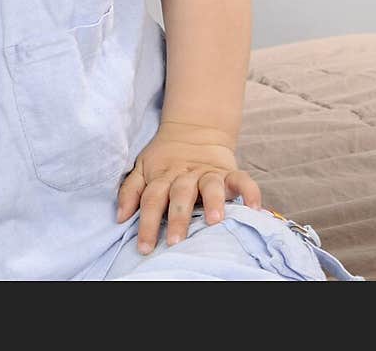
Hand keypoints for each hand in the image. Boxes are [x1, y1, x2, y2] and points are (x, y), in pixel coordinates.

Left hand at [116, 121, 261, 253]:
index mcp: (163, 175)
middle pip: (180, 194)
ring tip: (214, 221)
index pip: (152, 198)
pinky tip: (254, 207)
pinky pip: (242, 179)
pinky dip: (250, 191)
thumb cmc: (165, 158)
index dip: (147, 222)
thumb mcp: (143, 168)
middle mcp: (186, 174)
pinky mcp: (229, 171)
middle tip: (175, 241)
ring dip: (213, 202)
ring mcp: (209, 172)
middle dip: (178, 217)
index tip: (144, 247)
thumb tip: (120, 217)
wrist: (194, 128)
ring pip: (211, 185)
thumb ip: (131, 190)